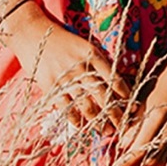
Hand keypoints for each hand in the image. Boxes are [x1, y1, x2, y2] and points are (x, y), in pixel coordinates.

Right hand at [1, 11, 129, 133]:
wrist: (33, 33)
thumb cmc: (62, 40)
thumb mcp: (84, 46)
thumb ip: (98, 62)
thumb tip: (116, 83)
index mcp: (92, 55)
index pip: (114, 78)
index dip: (125, 94)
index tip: (134, 107)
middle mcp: (81, 67)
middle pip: (103, 95)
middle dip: (115, 113)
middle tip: (123, 126)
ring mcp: (66, 78)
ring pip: (87, 105)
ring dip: (98, 121)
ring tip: (107, 131)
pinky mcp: (51, 86)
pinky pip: (66, 108)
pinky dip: (75, 120)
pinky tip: (82, 127)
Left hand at [114, 65, 166, 165]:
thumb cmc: (164, 82)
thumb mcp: (145, 99)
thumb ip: (135, 122)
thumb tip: (123, 144)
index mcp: (157, 115)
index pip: (139, 147)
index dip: (128, 159)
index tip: (119, 164)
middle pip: (153, 158)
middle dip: (140, 163)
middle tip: (131, 161)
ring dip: (153, 164)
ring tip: (143, 160)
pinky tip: (160, 157)